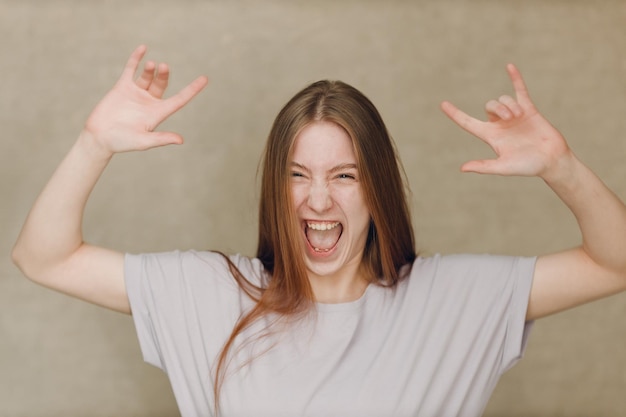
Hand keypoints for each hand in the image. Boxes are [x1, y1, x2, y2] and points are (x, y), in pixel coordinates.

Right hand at [83, 45, 207, 156]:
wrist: (99, 137)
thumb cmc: (122, 142)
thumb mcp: (144, 141)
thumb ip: (161, 138)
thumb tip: (181, 140)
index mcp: (158, 113)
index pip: (180, 99)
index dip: (192, 89)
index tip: (205, 78)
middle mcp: (149, 102)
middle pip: (162, 84)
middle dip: (164, 75)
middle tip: (164, 67)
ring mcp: (136, 93)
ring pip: (148, 76)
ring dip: (151, 69)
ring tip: (152, 65)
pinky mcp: (122, 87)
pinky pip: (131, 69)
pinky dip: (136, 59)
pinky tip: (143, 48)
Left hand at [440, 64, 571, 180]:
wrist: (552, 160)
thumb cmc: (527, 166)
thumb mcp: (503, 167)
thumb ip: (484, 166)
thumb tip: (463, 168)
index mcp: (490, 136)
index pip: (467, 123)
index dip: (455, 114)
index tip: (443, 104)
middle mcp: (499, 124)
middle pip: (489, 106)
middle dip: (498, 108)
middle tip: (511, 118)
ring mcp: (514, 116)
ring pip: (503, 99)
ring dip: (510, 105)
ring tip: (520, 116)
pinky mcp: (529, 109)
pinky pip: (520, 90)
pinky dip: (515, 78)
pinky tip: (509, 66)